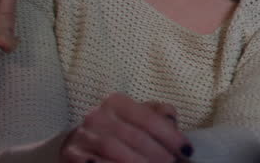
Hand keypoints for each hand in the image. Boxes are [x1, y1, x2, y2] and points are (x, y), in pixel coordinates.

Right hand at [60, 95, 191, 162]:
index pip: (149, 119)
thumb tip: (172, 120)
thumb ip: (158, 115)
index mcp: (116, 102)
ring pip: (116, 151)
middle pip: (135, 137)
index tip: (187, 150)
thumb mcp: (138, 116)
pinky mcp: (72, 156)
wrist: (79, 143)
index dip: (171, 136)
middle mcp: (97, 116)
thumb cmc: (118, 129)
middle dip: (158, 154)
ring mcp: (83, 136)